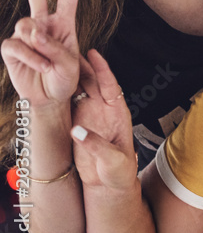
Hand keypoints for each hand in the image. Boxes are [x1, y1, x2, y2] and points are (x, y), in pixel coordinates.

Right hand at [0, 0, 80, 110]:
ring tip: (47, 63)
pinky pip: (17, 46)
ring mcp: (25, 33)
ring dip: (39, 47)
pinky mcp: (11, 47)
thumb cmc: (64, 79)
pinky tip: (36, 67)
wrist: (49, 98)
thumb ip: (52, 45)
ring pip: (27, 26)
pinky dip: (30, 59)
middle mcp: (44, 22)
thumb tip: (31, 31)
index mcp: (64, 22)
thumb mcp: (69, 63)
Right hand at [70, 50, 136, 190]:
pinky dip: (63, 91)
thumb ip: (96, 145)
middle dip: (83, 66)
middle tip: (69, 50)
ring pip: (81, 90)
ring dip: (71, 75)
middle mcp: (105, 110)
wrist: (108, 183)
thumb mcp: (112, 160)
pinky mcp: (78, 122)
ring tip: (58, 59)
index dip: (103, 70)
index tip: (94, 54)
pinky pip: (70, 103)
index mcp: (119, 114)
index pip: (111, 87)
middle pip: (93, 82)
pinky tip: (53, 80)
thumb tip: (76, 132)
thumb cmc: (119, 172)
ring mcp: (91, 115)